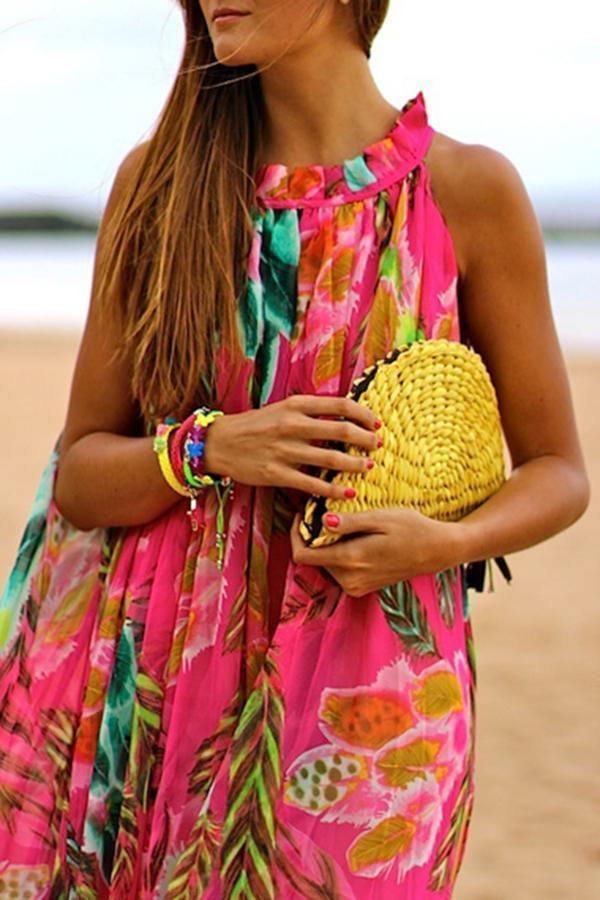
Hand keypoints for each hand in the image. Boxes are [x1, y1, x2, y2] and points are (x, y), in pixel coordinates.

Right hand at [202, 395, 381, 499]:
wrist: (220, 443)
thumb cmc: (256, 425)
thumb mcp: (282, 408)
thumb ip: (310, 411)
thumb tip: (345, 415)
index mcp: (296, 404)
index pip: (340, 405)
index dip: (364, 414)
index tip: (376, 423)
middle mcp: (292, 425)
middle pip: (341, 430)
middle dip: (366, 439)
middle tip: (377, 446)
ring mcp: (284, 451)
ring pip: (331, 458)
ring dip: (355, 464)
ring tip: (368, 467)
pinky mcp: (277, 474)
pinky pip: (312, 484)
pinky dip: (334, 489)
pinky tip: (348, 492)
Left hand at [289, 507, 464, 595]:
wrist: (436, 551)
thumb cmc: (411, 529)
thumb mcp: (380, 518)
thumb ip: (349, 523)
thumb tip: (322, 522)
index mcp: (350, 560)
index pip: (303, 555)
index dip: (295, 534)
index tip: (302, 514)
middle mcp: (349, 579)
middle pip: (313, 558)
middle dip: (313, 536)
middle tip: (324, 512)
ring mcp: (356, 587)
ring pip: (324, 563)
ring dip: (326, 544)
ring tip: (343, 523)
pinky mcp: (361, 588)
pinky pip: (338, 570)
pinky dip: (338, 554)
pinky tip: (354, 538)